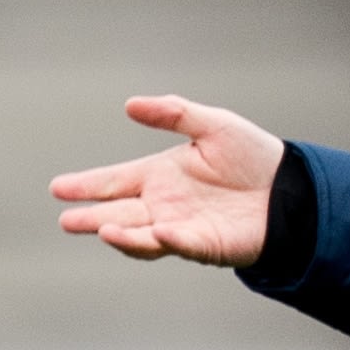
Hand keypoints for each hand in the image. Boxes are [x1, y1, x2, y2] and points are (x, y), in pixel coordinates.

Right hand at [50, 95, 285, 264]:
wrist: (291, 188)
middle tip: (67, 220)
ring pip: (142, 235)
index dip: (87, 185)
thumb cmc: (252, 156)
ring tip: (101, 228)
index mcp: (160, 176)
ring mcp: (181, 227)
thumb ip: (173, 113)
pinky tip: (157, 231)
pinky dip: (167, 240)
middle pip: (118, 214)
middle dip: (92, 217)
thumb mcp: (212, 125)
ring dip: (122, 234)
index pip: (115, 182)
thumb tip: (130, 104)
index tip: (58, 188)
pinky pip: (182, 244)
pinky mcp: (206, 245)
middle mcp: (164, 205)